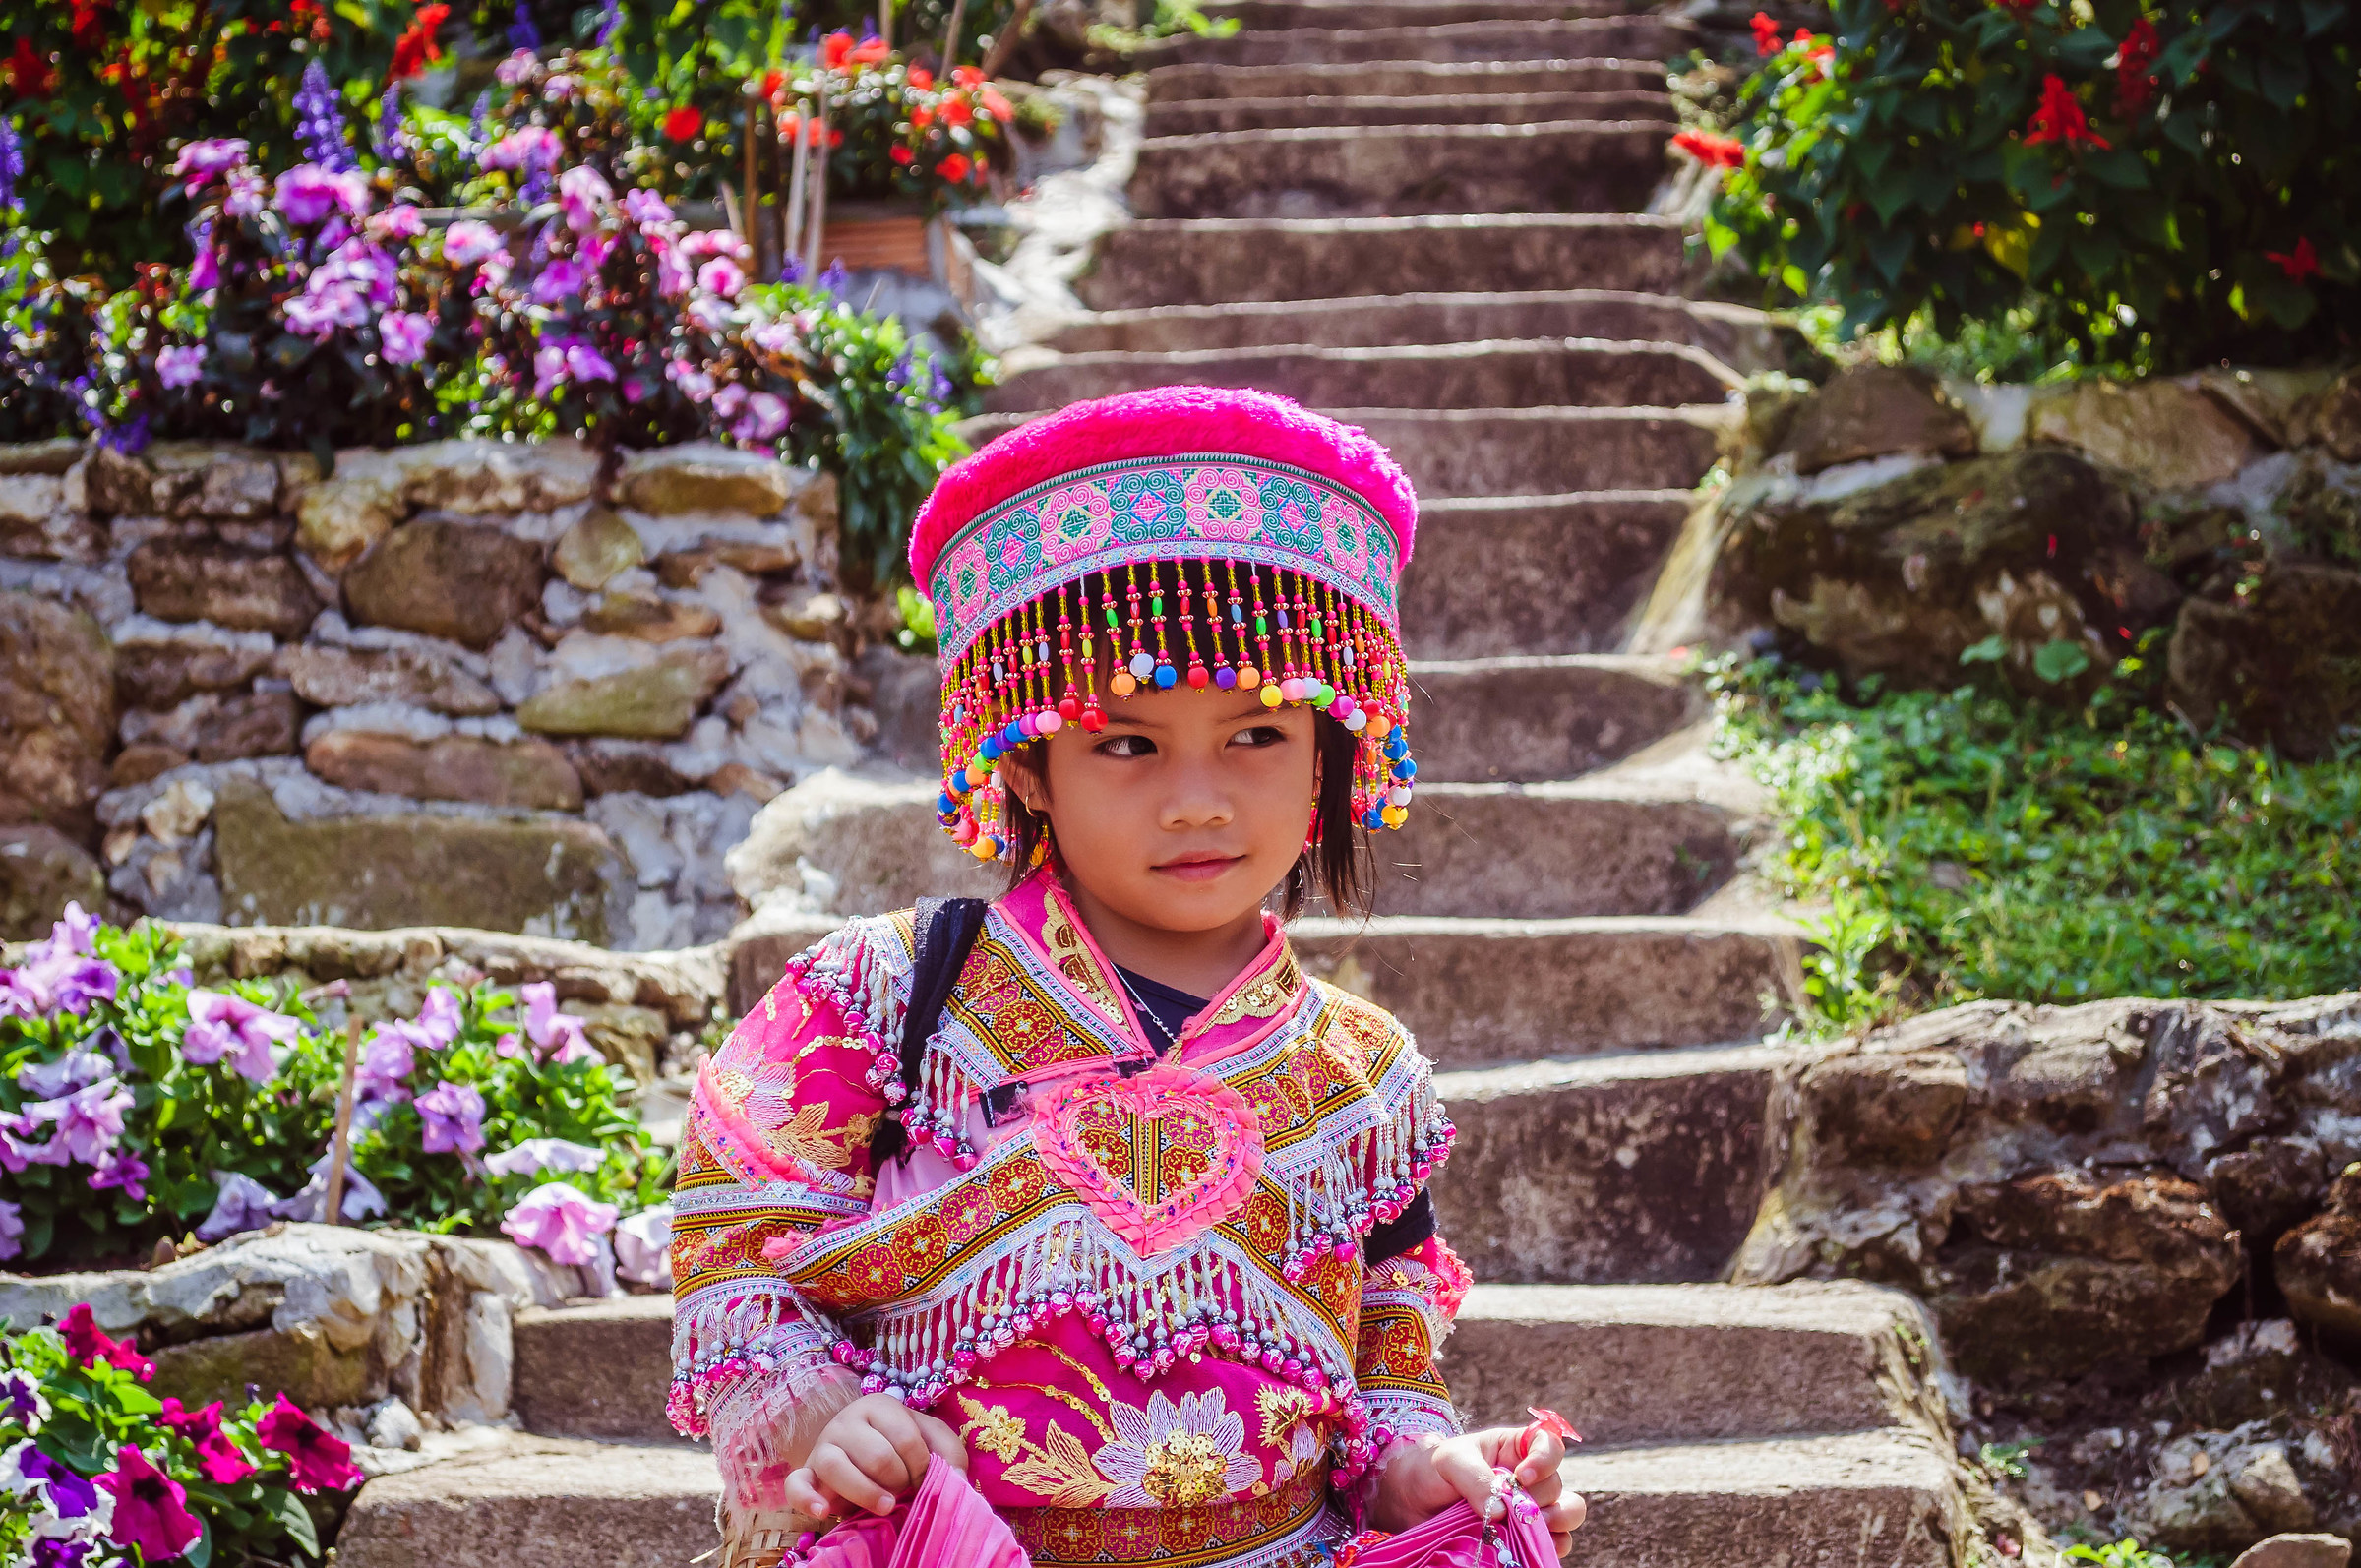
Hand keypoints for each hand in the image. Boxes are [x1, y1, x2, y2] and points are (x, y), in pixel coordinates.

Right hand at [782, 1394, 967, 1518]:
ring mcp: (823, 1446)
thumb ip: (950, 1454)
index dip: (922, 1467)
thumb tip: (957, 1481)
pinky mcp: (805, 1472)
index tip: (924, 1479)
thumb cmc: (901, 1449)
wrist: (861, 1455)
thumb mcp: (931, 1442)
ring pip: (837, 1467)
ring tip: (887, 1507)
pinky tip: (825, 1512)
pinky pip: (797, 1484)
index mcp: (880, 1406)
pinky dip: (808, 1499)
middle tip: (905, 1492)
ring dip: (866, 1493)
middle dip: (899, 1482)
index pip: (906, 1440)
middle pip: (876, 1456)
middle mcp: (846, 1420)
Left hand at [1369, 1428, 1586, 1557]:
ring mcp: (1531, 1507)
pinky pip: (1556, 1543)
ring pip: (1567, 1514)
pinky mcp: (1527, 1536)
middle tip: (1511, 1508)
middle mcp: (1531, 1478)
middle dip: (1537, 1499)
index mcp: (1516, 1449)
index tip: (1521, 1476)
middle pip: (1557, 1486)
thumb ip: (1476, 1479)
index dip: (1545, 1460)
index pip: (1550, 1445)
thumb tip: (1502, 1512)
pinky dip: (1546, 1546)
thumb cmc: (1434, 1471)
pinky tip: (1523, 1546)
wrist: (1413, 1503)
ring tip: (1523, 1527)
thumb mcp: (1450, 1461)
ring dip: (1553, 1522)